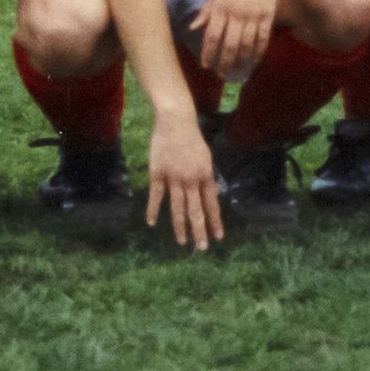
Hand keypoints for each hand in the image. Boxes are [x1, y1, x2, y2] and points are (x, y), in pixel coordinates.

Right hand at [145, 110, 222, 250]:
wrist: (176, 121)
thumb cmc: (192, 139)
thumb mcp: (206, 158)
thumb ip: (206, 177)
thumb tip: (211, 194)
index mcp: (205, 175)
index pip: (212, 204)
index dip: (215, 221)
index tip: (217, 237)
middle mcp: (191, 180)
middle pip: (196, 210)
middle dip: (199, 231)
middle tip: (201, 248)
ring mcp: (174, 178)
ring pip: (177, 208)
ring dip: (180, 227)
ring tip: (181, 242)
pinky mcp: (158, 174)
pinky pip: (156, 196)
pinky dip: (153, 210)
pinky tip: (152, 223)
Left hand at [190, 0, 278, 76]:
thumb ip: (206, 11)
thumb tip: (192, 28)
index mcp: (221, 8)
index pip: (213, 36)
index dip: (209, 54)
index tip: (206, 66)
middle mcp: (236, 14)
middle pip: (230, 45)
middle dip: (224, 63)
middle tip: (221, 74)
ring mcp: (254, 15)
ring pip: (247, 45)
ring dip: (241, 61)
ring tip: (236, 71)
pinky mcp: (268, 15)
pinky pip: (263, 38)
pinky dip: (258, 52)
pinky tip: (254, 61)